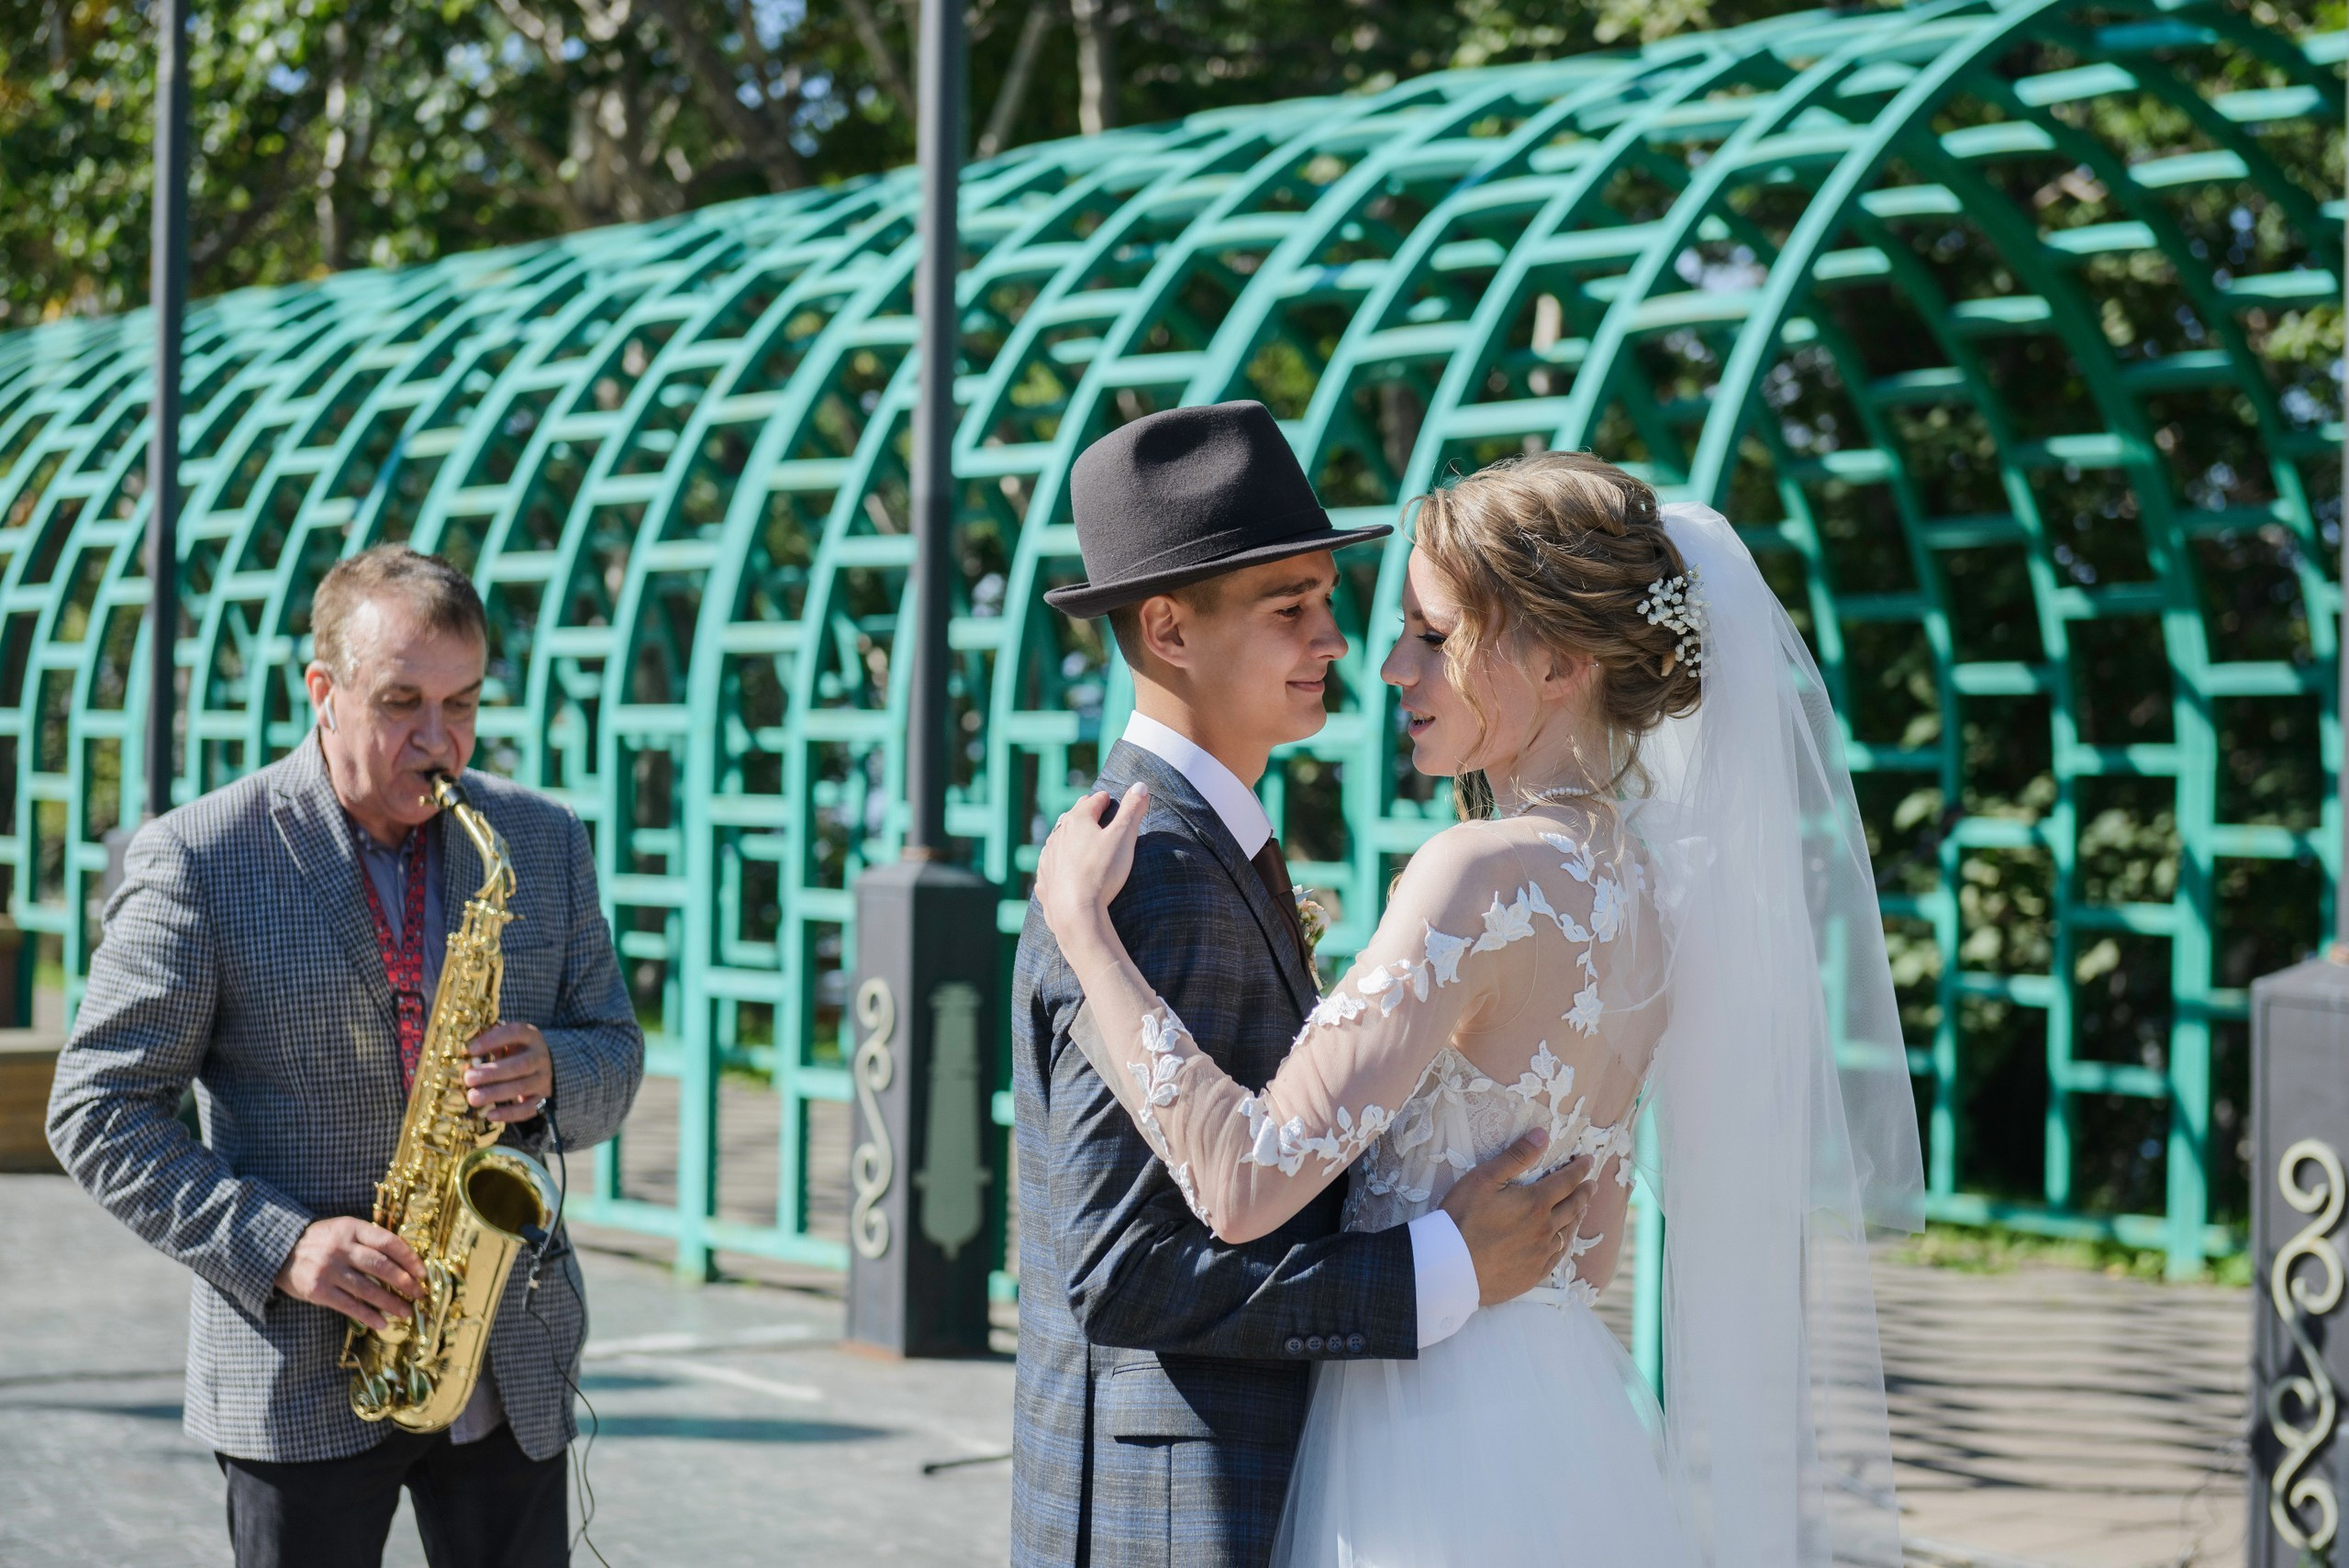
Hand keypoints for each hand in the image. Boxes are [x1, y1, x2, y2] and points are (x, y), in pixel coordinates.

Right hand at [274, 1216, 427, 1331]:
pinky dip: (367, 1316)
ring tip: (406, 1312)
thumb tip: (404, 1261)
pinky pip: (348, 1305)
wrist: (279, 1251)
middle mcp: (341, 1248)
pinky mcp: (318, 1290)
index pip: (388, 1242)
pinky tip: (381, 1323)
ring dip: (390, 1303)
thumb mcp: (344, 1229)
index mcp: (352, 1228)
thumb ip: (369, 1240)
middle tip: (419, 1294)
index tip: (423, 1273)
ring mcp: (328, 1269)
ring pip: (367, 1289)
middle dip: (404, 1282)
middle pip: (381, 1266)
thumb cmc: (321, 1241)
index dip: (409, 1258)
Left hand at [463, 1020, 552, 1123]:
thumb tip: (464, 1053)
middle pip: (520, 1065)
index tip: (471, 1050)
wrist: (541, 1067)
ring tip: (472, 1098)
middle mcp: (540, 1057)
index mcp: (531, 1036)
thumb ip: (489, 1043)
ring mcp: (543, 1079)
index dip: (493, 1040)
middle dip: (492, 1073)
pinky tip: (490, 1115)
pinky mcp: (542, 1099)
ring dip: (496, 1093)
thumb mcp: (506, 1041)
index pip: (515, 1033)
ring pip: (522, 1087)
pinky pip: (528, 1109)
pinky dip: (509, 1113)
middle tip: (468, 1079)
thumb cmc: (514, 1051)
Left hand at [1035, 784, 1146, 947]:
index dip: (1106, 800)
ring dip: (1070, 837)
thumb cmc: (1101, 872)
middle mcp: (1058, 835)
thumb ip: (1133, 810)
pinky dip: (1059, 862)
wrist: (1075, 913)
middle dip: (1085, 814)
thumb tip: (1141, 785)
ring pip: (1059, 840)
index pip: (1094, 801)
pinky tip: (1063, 868)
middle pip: (1073, 817)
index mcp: (1078, 820)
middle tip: (1096, 814)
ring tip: (1080, 840)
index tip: (1111, 800)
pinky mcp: (1044, 881)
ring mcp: (1048, 858)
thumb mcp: (1123, 837)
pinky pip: (1051, 866)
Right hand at [1438, 1130, 1597, 1305]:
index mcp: (1535, 1203)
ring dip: (1577, 1217)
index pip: (1566, 1181)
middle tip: (1592, 1185)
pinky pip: (1557, 1257)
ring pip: (1568, 1233)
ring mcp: (1540, 1254)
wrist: (1451, 1266)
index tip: (1589, 1161)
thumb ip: (1516, 1157)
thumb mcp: (1484, 1179)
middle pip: (1573, 1207)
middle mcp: (1545, 1229)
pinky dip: (1565, 1244)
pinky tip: (1563, 1242)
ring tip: (1582, 1210)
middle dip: (1584, 1193)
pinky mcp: (1532, 1274)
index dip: (1579, 1169)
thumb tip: (1543, 1134)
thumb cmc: (1462, 1218)